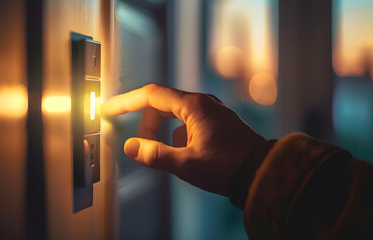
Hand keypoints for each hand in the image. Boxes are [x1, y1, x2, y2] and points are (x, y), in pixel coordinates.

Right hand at [102, 84, 264, 194]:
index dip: (127, 101)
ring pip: (175, 115)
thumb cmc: (229, 166)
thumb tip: (132, 147)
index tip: (111, 108)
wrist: (261, 172)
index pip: (151, 95)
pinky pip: (189, 123)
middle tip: (144, 147)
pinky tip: (188, 155)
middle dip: (148, 125)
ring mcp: (212, 111)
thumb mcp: (187, 164)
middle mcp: (203, 103)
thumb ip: (156, 155)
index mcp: (194, 106)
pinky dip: (179, 136)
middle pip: (162, 105)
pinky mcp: (217, 122)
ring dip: (165, 133)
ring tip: (171, 156)